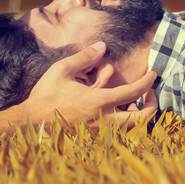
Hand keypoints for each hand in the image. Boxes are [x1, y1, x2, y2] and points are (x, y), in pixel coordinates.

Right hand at [23, 42, 157, 126]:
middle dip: (152, 105)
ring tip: (135, 101)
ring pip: (131, 128)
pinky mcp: (94, 137)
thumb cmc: (46, 96)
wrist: (31, 123)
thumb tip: (102, 46)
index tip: (153, 74)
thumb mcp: (62, 70)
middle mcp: (104, 120)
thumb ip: (84, 57)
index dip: (147, 82)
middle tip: (150, 94)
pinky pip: (117, 132)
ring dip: (138, 114)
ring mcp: (100, 132)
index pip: (134, 92)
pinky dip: (124, 121)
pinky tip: (118, 110)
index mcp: (99, 102)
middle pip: (141, 119)